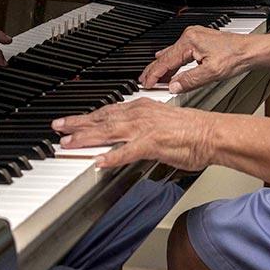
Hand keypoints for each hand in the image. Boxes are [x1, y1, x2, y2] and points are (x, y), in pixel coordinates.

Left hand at [51, 99, 217, 170]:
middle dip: (77, 124)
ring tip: (69, 144)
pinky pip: (126, 151)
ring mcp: (144, 129)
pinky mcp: (152, 144)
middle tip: (58, 128)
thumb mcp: (161, 122)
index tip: (71, 122)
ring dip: (86, 138)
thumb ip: (141, 129)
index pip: (107, 111)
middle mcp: (139, 114)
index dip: (86, 117)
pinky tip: (98, 162)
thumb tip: (127, 138)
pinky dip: (111, 156)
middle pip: (101, 119)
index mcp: (142, 107)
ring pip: (108, 131)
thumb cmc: (192, 130)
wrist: (211, 133)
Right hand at [139, 26, 253, 92]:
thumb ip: (190, 80)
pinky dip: (173, 62)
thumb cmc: (236, 57)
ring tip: (153, 77)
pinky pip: (180, 52)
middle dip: (154, 69)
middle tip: (143, 80)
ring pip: (172, 54)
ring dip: (163, 66)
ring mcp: (194, 37)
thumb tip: (173, 86)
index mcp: (189, 41)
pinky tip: (168, 66)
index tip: (146, 83)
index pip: (166, 61)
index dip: (154, 74)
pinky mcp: (199, 40)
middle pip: (166, 56)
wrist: (250, 50)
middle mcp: (190, 36)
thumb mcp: (211, 73)